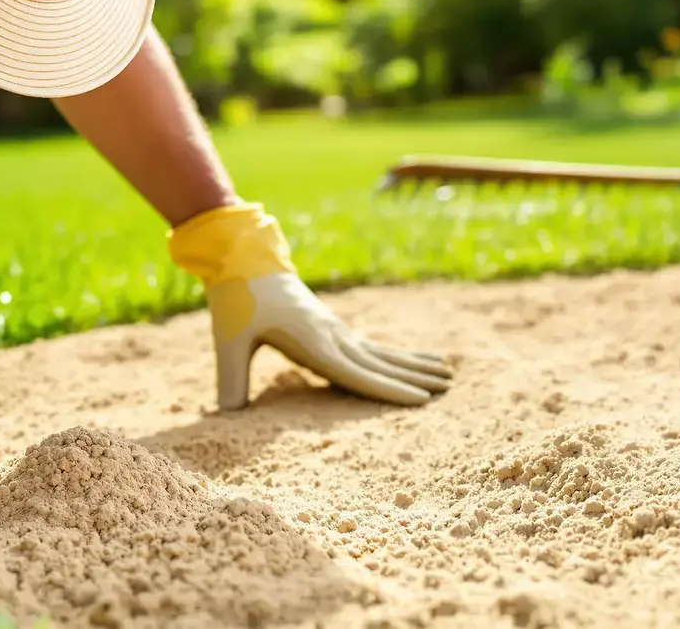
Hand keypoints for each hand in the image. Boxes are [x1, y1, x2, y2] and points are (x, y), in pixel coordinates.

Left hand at [169, 203, 452, 410]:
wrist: (243, 262)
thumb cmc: (236, 300)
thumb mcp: (229, 340)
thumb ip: (230, 379)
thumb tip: (228, 417)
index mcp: (313, 341)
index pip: (357, 372)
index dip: (388, 389)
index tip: (422, 401)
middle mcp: (332, 335)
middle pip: (380, 362)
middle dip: (415, 377)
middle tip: (451, 388)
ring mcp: (334, 330)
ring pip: (382, 352)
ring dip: (414, 364)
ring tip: (449, 373)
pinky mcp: (330, 327)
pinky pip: (370, 346)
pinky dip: (395, 357)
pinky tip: (413, 362)